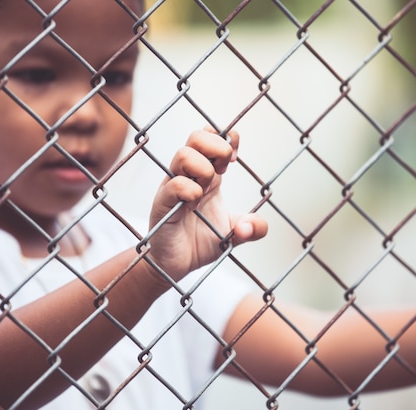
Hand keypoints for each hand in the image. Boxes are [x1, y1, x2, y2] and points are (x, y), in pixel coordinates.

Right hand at [147, 128, 266, 280]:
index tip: (234, 159)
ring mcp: (173, 187)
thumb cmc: (200, 242)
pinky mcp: (162, 205)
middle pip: (197, 136)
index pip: (212, 136)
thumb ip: (251, 228)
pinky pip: (173, 186)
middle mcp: (188, 175)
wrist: (176, 266)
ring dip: (203, 169)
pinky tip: (194, 204)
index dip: (227, 139)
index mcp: (207, 175)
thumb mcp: (233, 234)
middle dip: (217, 147)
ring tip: (206, 190)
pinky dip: (190, 191)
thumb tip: (253, 225)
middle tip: (224, 170)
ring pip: (183, 155)